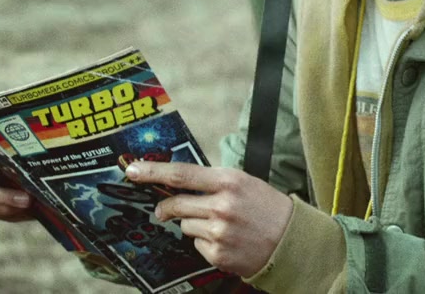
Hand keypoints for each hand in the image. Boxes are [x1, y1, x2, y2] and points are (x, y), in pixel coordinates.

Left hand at [124, 161, 292, 276]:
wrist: (291, 241)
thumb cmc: (266, 207)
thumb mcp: (243, 183)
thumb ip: (211, 182)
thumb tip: (176, 183)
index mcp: (229, 181)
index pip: (181, 173)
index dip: (153, 172)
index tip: (132, 170)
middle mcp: (222, 206)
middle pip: (176, 203)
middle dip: (166, 207)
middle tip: (163, 210)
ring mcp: (219, 232)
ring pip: (185, 225)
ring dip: (193, 225)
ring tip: (220, 225)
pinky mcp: (218, 254)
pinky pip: (196, 244)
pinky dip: (205, 242)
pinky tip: (225, 240)